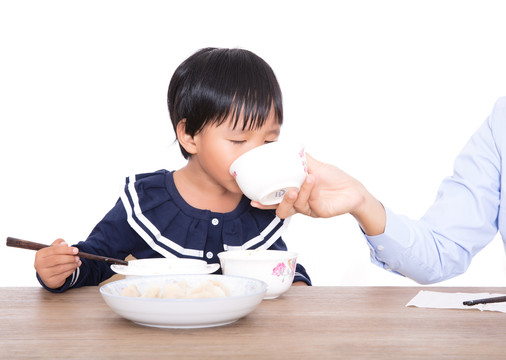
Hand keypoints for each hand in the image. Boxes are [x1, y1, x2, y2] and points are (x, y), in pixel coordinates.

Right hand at [34, 239, 80, 288]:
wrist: (49, 274)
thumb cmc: (53, 258)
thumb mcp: (54, 249)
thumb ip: (59, 244)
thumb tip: (64, 244)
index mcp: (40, 254)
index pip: (54, 250)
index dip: (66, 250)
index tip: (76, 250)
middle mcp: (39, 264)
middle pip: (57, 259)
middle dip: (70, 258)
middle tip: (77, 257)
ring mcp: (44, 274)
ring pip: (61, 268)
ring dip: (72, 264)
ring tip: (77, 262)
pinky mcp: (50, 281)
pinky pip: (63, 275)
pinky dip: (71, 270)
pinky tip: (73, 267)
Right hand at [251, 153, 385, 234]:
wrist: (354, 189)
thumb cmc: (334, 179)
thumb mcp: (315, 166)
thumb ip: (301, 159)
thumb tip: (285, 146)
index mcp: (295, 196)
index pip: (275, 202)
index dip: (263, 203)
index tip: (253, 199)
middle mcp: (301, 205)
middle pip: (282, 211)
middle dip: (279, 202)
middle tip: (285, 189)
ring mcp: (310, 209)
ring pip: (296, 206)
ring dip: (299, 193)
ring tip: (305, 180)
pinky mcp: (321, 212)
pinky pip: (312, 203)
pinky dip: (311, 190)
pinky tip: (313, 179)